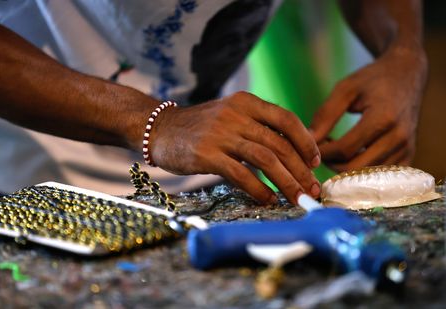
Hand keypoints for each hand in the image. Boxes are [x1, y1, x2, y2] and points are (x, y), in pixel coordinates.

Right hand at [148, 91, 320, 203]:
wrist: (160, 128)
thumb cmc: (200, 127)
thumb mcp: (230, 116)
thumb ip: (256, 128)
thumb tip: (290, 155)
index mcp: (246, 102)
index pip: (286, 119)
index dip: (306, 142)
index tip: (315, 162)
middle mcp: (236, 114)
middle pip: (280, 144)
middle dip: (301, 170)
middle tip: (312, 190)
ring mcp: (221, 133)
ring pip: (266, 159)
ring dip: (286, 182)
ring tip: (297, 199)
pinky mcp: (207, 154)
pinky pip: (241, 174)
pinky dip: (259, 189)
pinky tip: (268, 200)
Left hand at [310, 46, 426, 171]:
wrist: (407, 73)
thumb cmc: (372, 79)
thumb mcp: (345, 89)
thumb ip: (325, 115)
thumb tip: (307, 140)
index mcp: (383, 118)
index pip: (344, 149)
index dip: (323, 151)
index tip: (312, 143)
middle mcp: (398, 137)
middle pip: (355, 167)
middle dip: (331, 163)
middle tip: (321, 151)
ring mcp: (406, 149)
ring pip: (366, 176)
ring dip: (345, 168)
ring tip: (334, 151)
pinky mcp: (409, 155)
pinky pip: (380, 176)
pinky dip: (362, 171)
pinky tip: (352, 155)